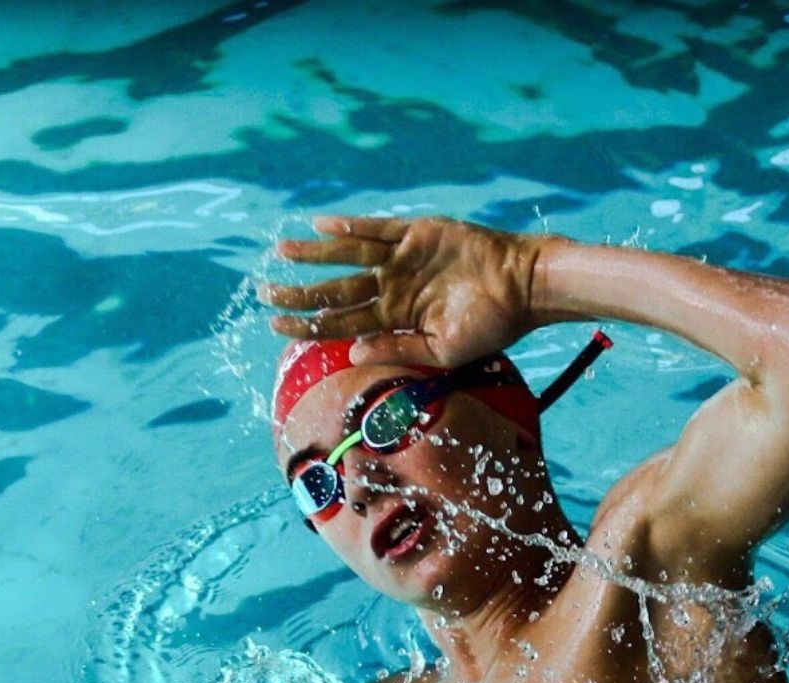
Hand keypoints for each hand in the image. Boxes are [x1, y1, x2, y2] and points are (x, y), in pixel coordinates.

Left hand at [261, 215, 549, 367]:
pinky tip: (321, 225)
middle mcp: (392, 287)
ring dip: (314, 254)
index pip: (342, 322)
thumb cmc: (491, 326)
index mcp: (395, 318)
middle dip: (300, 292)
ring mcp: (403, 259)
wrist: (525, 288)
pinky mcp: (418, 233)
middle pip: (336, 289)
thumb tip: (352, 351)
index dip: (309, 324)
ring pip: (348, 256)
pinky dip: (351, 227)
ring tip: (280, 252)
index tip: (276, 326)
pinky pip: (378, 230)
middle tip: (263, 292)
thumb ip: (397, 349)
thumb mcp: (442, 350)